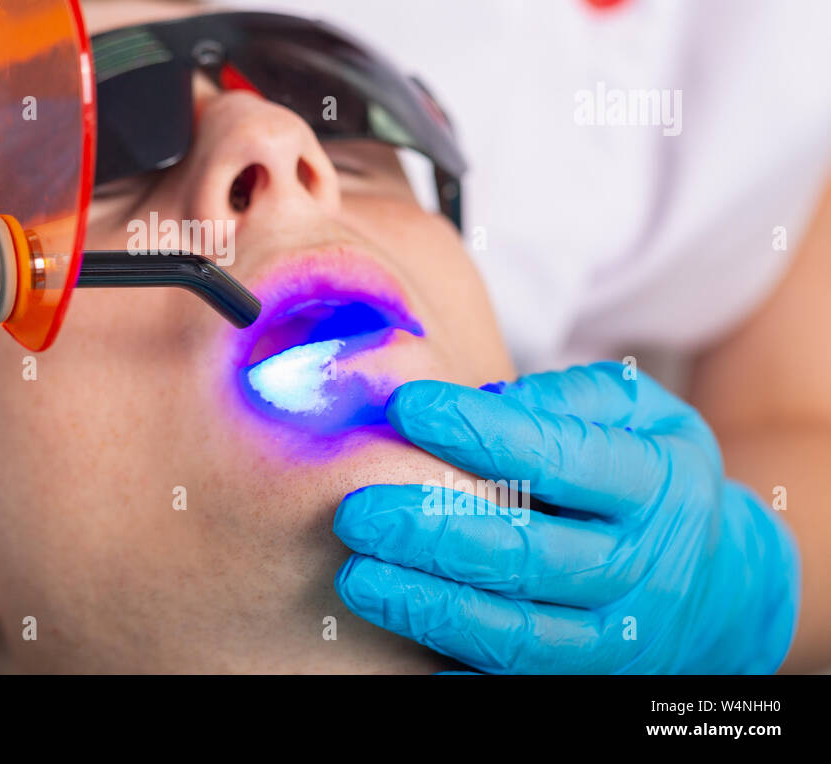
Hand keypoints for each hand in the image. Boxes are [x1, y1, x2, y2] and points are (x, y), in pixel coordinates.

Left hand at [332, 361, 799, 672]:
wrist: (720, 585)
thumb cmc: (652, 475)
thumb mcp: (645, 416)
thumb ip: (576, 395)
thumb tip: (494, 398)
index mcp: (654, 487)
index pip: (562, 457)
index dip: (480, 431)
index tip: (408, 405)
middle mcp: (637, 568)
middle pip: (529, 556)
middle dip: (434, 533)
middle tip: (358, 512)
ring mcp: (614, 637)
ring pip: (516, 632)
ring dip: (429, 608)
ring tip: (358, 578)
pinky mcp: (586, 681)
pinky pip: (517, 683)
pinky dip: (460, 675)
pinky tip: (402, 653)